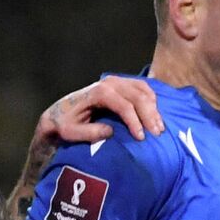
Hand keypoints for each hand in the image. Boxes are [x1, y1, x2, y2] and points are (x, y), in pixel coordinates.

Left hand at [38, 76, 164, 145]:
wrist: (60, 113)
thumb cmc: (65, 124)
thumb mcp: (71, 132)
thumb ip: (89, 133)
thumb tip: (110, 132)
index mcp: (98, 92)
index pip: (124, 106)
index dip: (135, 122)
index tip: (141, 138)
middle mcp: (109, 83)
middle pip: (138, 97)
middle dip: (149, 116)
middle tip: (157, 134)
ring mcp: (117, 81)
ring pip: (143, 91)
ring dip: (153, 109)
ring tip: (159, 127)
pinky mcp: (121, 84)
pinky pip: (143, 88)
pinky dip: (152, 101)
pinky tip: (155, 116)